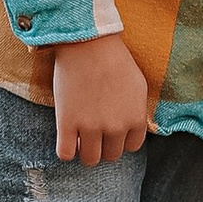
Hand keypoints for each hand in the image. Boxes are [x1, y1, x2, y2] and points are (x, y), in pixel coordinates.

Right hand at [53, 34, 151, 163]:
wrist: (87, 42)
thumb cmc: (114, 58)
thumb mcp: (138, 85)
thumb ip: (137, 111)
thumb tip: (133, 128)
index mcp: (135, 119)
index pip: (131, 147)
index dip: (121, 138)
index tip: (112, 129)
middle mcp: (115, 127)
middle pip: (111, 155)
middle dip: (104, 145)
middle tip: (95, 130)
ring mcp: (90, 128)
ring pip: (90, 159)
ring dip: (85, 151)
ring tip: (80, 137)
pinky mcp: (67, 124)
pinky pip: (65, 154)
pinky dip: (65, 150)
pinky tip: (66, 137)